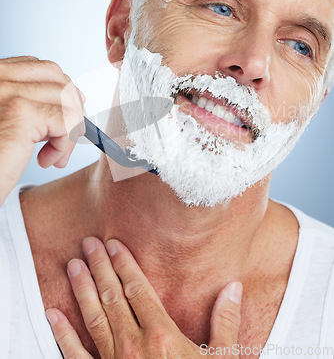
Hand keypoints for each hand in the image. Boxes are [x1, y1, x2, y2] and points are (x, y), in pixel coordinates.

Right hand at [0, 56, 84, 204]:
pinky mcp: (21, 114)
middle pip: (55, 77)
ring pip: (65, 99)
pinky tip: (48, 160)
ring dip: (69, 130)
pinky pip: (66, 120)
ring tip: (53, 155)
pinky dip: (66, 143)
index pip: (36, 67)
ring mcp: (7, 92)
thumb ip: (22, 104)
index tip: (66, 113)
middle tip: (65, 137)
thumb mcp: (5, 122)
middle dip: (70, 107)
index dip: (59, 89)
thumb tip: (69, 96)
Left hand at [46, 237, 242, 357]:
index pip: (137, 288)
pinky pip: (76, 356)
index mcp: (162, 335)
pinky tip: (52, 315)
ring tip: (73, 266)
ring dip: (82, 290)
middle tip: (89, 244)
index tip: (114, 245)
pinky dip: (62, 335)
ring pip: (94, 318)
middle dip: (99, 267)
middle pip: (112, 296)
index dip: (124, 264)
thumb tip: (233, 288)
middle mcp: (134, 345)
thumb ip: (225, 321)